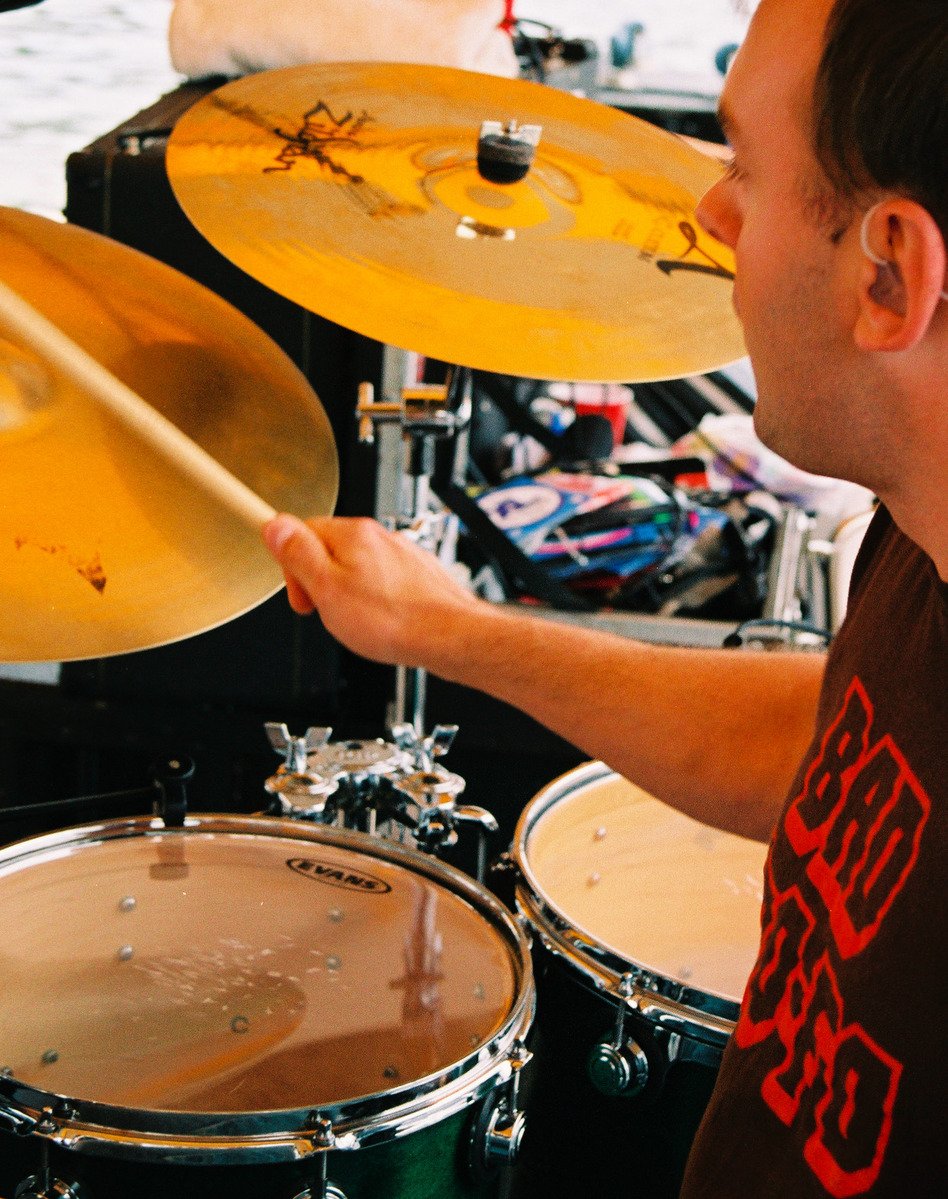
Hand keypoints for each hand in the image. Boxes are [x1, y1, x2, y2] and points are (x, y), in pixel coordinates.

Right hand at [263, 513, 485, 668]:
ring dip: (348, 592)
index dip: (292, 566)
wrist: (449, 637)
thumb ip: (298, 554)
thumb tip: (274, 525)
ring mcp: (402, 555)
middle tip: (324, 610)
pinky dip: (375, 600)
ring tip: (356, 620)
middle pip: (331, 549)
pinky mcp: (417, 575)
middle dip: (320, 581)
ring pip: (358, 568)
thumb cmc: (393, 620)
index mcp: (353, 534)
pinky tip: (380, 621)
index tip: (298, 590)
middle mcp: (380, 537)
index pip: (303, 530)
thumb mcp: (326, 589)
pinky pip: (383, 582)